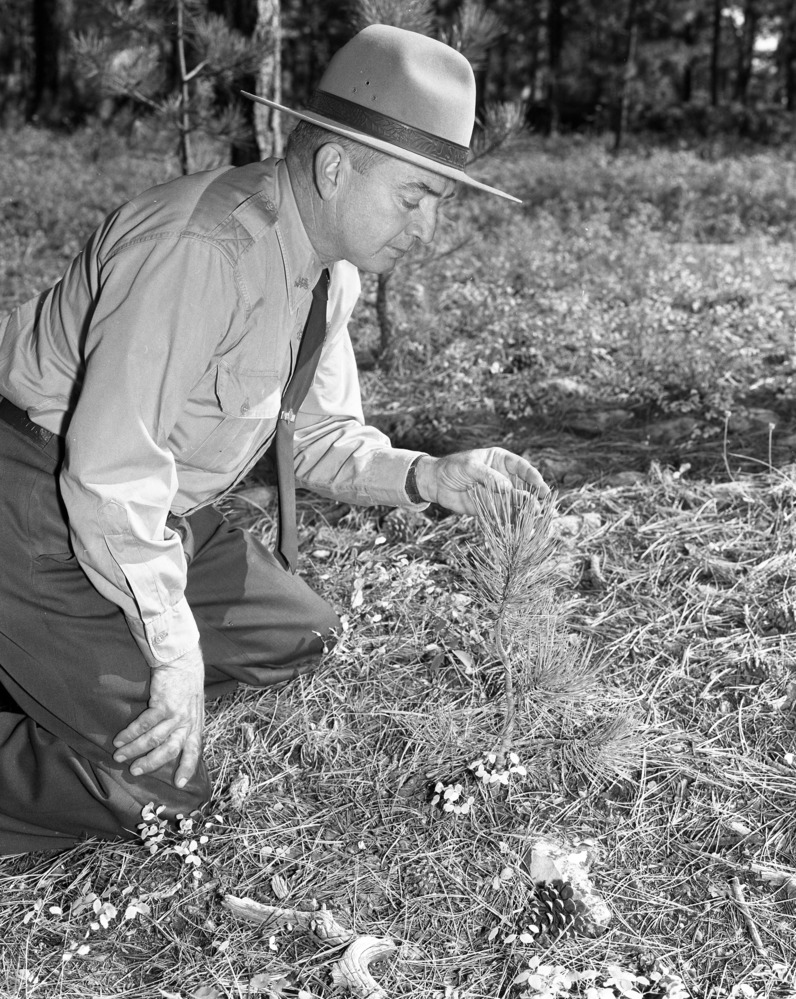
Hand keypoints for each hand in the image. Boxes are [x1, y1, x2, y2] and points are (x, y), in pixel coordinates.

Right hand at [113, 646, 204, 788]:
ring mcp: (176, 714)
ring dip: (134, 749)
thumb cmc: (184, 687)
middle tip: (135, 771)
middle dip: (151, 763)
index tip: (179, 784)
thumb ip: (185, 726)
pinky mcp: (163, 704)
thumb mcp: (192, 708)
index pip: (195, 751)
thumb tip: (172, 744)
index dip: (187, 768)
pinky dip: (130, 734)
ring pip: (153, 739)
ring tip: (119, 756)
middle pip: (169, 751)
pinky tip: (119, 739)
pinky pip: (144, 724)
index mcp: (195, 725)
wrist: (182, 661)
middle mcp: (188, 722)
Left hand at [414, 448, 548, 515]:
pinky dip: (512, 520)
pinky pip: (505, 513)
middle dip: (533, 495)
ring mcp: (499, 493)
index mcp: (501, 460)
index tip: (540, 485)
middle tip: (541, 504)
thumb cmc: (453, 467)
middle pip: (523, 486)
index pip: (522, 467)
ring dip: (525, 510)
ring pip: (516, 502)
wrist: (436, 483)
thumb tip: (508, 488)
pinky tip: (520, 526)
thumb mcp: (470, 467)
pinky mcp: (491, 507)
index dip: (533, 476)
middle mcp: (504, 477)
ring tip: (534, 517)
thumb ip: (488, 476)